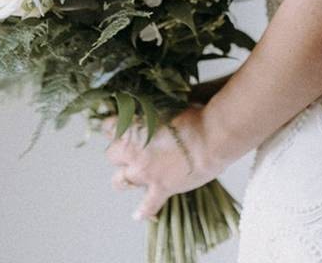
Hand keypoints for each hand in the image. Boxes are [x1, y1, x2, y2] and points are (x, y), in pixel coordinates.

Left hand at [104, 106, 226, 220]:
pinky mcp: (160, 188)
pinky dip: (143, 211)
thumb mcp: (168, 106)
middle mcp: (133, 152)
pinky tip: (138, 215)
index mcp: (133, 128)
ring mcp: (145, 173)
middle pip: (112, 155)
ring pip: (120, 181)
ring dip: (124, 178)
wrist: (212, 137)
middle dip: (119, 153)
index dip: (115, 127)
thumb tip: (153, 114)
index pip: (108, 127)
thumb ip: (154, 112)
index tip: (123, 126)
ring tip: (130, 178)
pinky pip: (147, 205)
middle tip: (132, 151)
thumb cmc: (194, 117)